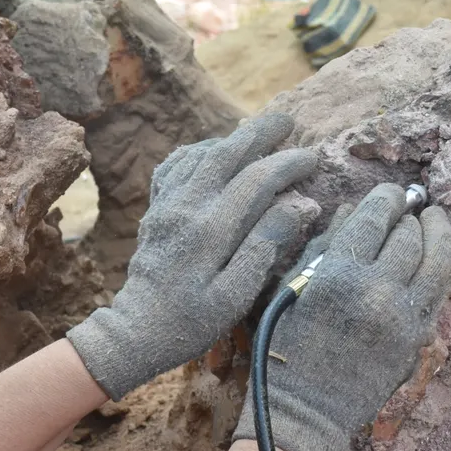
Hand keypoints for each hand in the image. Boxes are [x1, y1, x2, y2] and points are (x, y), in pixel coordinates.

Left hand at [68, 113, 318, 399]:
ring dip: (230, 138)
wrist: (136, 330)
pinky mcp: (155, 210)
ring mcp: (166, 205)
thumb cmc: (192, 321)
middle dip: (260, 133)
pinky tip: (212, 150)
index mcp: (209, 230)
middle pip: (225, 154)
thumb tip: (302, 204)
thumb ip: (266, 245)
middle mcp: (185, 208)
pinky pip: (174, 167)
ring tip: (258, 131)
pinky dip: (196, 151)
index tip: (313, 158)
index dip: (287, 164)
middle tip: (289, 120)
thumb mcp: (236, 294)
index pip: (255, 180)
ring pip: (199, 155)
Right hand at [234, 183, 450, 450]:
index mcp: (337, 274)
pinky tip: (440, 254)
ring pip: (437, 260)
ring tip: (435, 220)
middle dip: (411, 214)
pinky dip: (444, 266)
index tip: (391, 192)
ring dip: (439, 233)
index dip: (387, 198)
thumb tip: (351, 210)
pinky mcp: (418, 338)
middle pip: (409, 236)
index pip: (374, 219)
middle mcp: (375, 290)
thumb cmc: (286, 343)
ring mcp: (402, 316)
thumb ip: (322, 244)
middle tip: (411, 205)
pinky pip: (440, 291)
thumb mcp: (292, 286)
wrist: (306, 406)